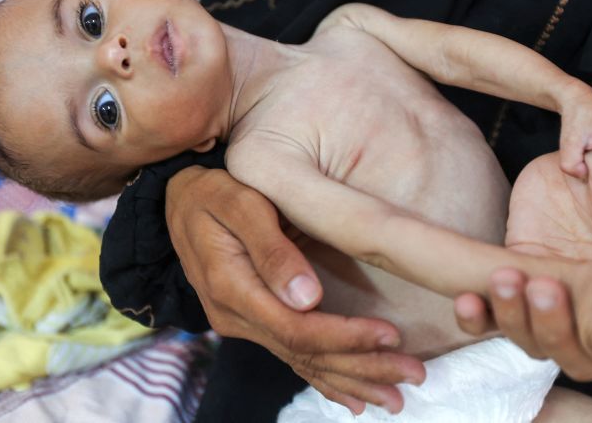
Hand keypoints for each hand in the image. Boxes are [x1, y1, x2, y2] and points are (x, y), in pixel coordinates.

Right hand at [165, 166, 424, 414]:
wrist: (178, 201)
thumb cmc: (212, 193)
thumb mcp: (237, 204)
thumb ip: (270, 249)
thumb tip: (307, 298)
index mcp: (233, 289)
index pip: (296, 329)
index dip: (346, 337)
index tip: (391, 337)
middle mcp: (237, 316)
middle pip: (305, 354)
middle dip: (362, 366)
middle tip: (413, 374)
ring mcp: (244, 323)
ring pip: (302, 362)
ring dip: (351, 380)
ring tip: (395, 396)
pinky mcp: (253, 321)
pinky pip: (292, 357)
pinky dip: (326, 379)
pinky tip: (354, 397)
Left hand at [455, 146, 591, 380]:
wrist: (569, 156)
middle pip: (583, 355)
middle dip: (561, 331)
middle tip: (548, 288)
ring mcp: (552, 301)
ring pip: (536, 342)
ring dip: (518, 319)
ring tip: (508, 278)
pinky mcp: (514, 287)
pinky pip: (492, 320)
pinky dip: (478, 319)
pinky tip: (467, 299)